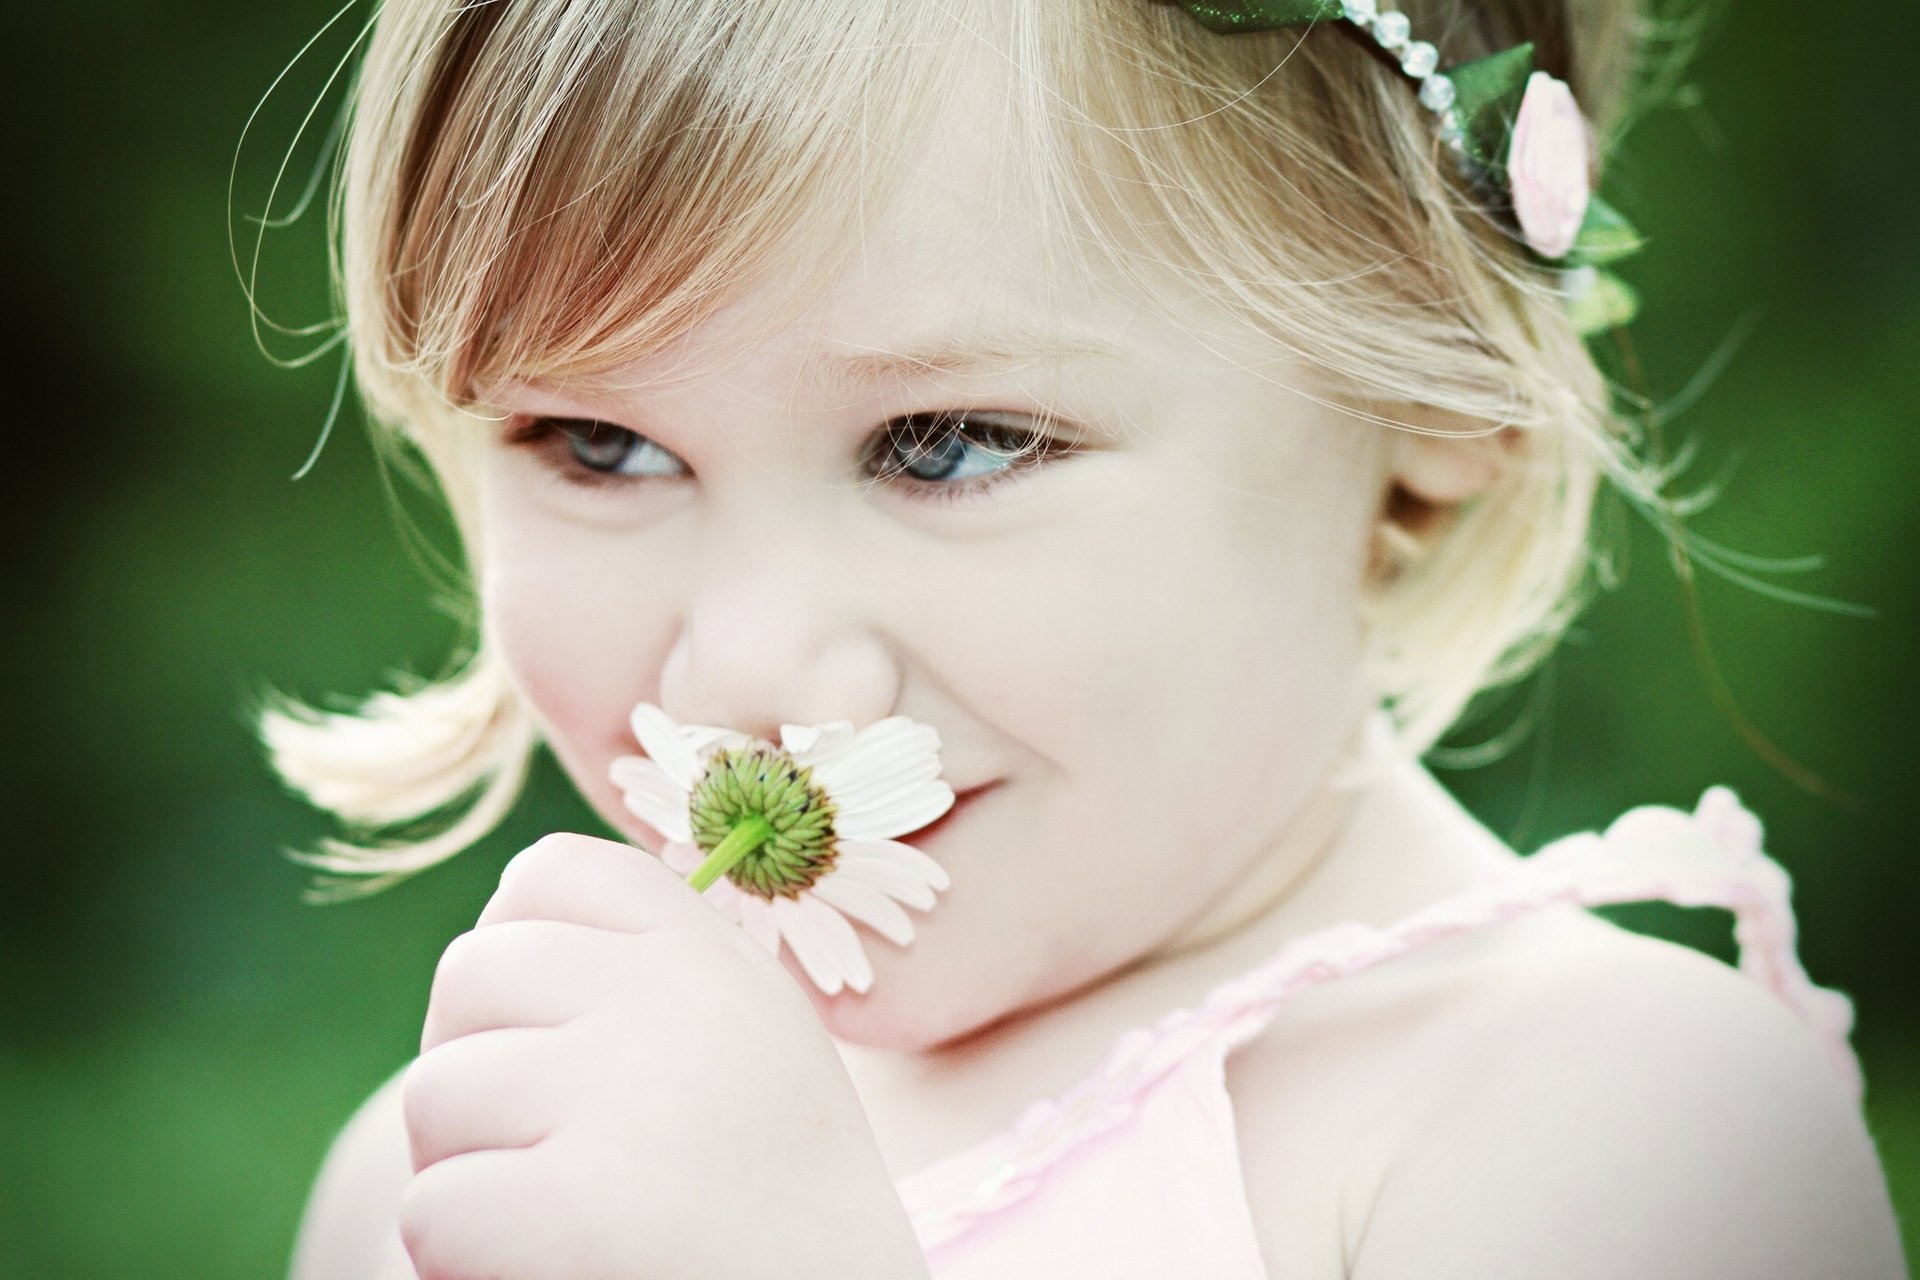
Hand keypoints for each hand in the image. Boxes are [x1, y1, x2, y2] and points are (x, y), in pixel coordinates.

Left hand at [399, 833, 929, 1279]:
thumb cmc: (769, 1201)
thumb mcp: (747, 1039)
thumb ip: (649, 969)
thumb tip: (504, 918)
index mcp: (715, 957)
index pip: (549, 872)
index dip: (514, 945)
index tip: (550, 1034)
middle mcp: (677, 1002)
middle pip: (469, 974)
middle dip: (474, 1067)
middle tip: (541, 1148)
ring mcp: (627, 1095)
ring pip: (435, 1093)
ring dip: (465, 1170)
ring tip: (554, 1220)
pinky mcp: (578, 1209)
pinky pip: (433, 1209)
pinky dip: (466, 1262)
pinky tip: (550, 1270)